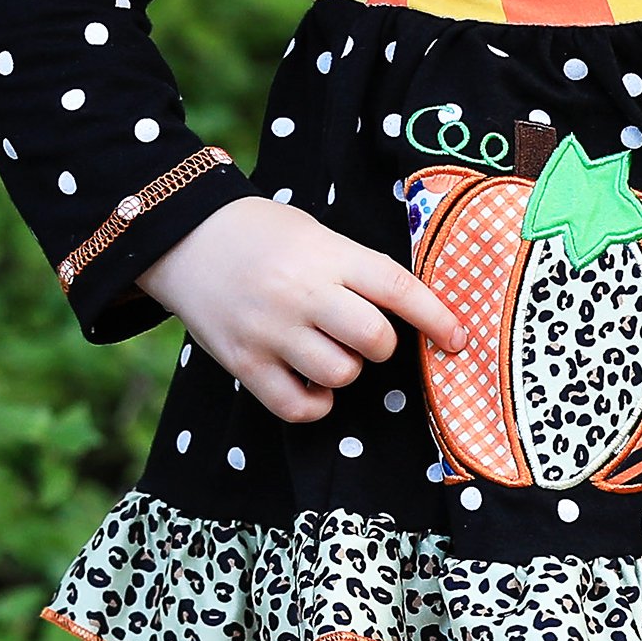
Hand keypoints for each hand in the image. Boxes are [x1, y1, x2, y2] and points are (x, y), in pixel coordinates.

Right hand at [140, 194, 464, 424]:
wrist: (183, 236)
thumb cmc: (262, 235)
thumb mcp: (315, 235)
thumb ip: (356, 270)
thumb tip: (408, 314)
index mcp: (327, 255)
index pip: (397, 288)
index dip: (436, 318)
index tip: (458, 339)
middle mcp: (301, 293)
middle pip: (374, 340)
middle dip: (382, 346)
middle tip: (365, 336)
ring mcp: (270, 330)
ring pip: (341, 375)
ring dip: (345, 369)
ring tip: (324, 349)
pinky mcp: (243, 362)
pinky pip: (298, 406)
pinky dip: (315, 402)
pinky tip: (307, 381)